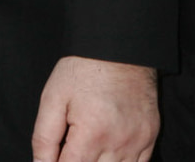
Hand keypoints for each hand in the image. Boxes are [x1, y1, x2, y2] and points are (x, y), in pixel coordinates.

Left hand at [31, 56, 158, 161]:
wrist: (120, 44)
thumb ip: (44, 140)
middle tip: (73, 147)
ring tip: (90, 146)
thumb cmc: (83, 69)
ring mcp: (138, 140)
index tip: (58, 155)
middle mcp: (118, 142)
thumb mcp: (53, 99)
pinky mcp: (150, 135)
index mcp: (91, 135)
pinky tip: (108, 152)